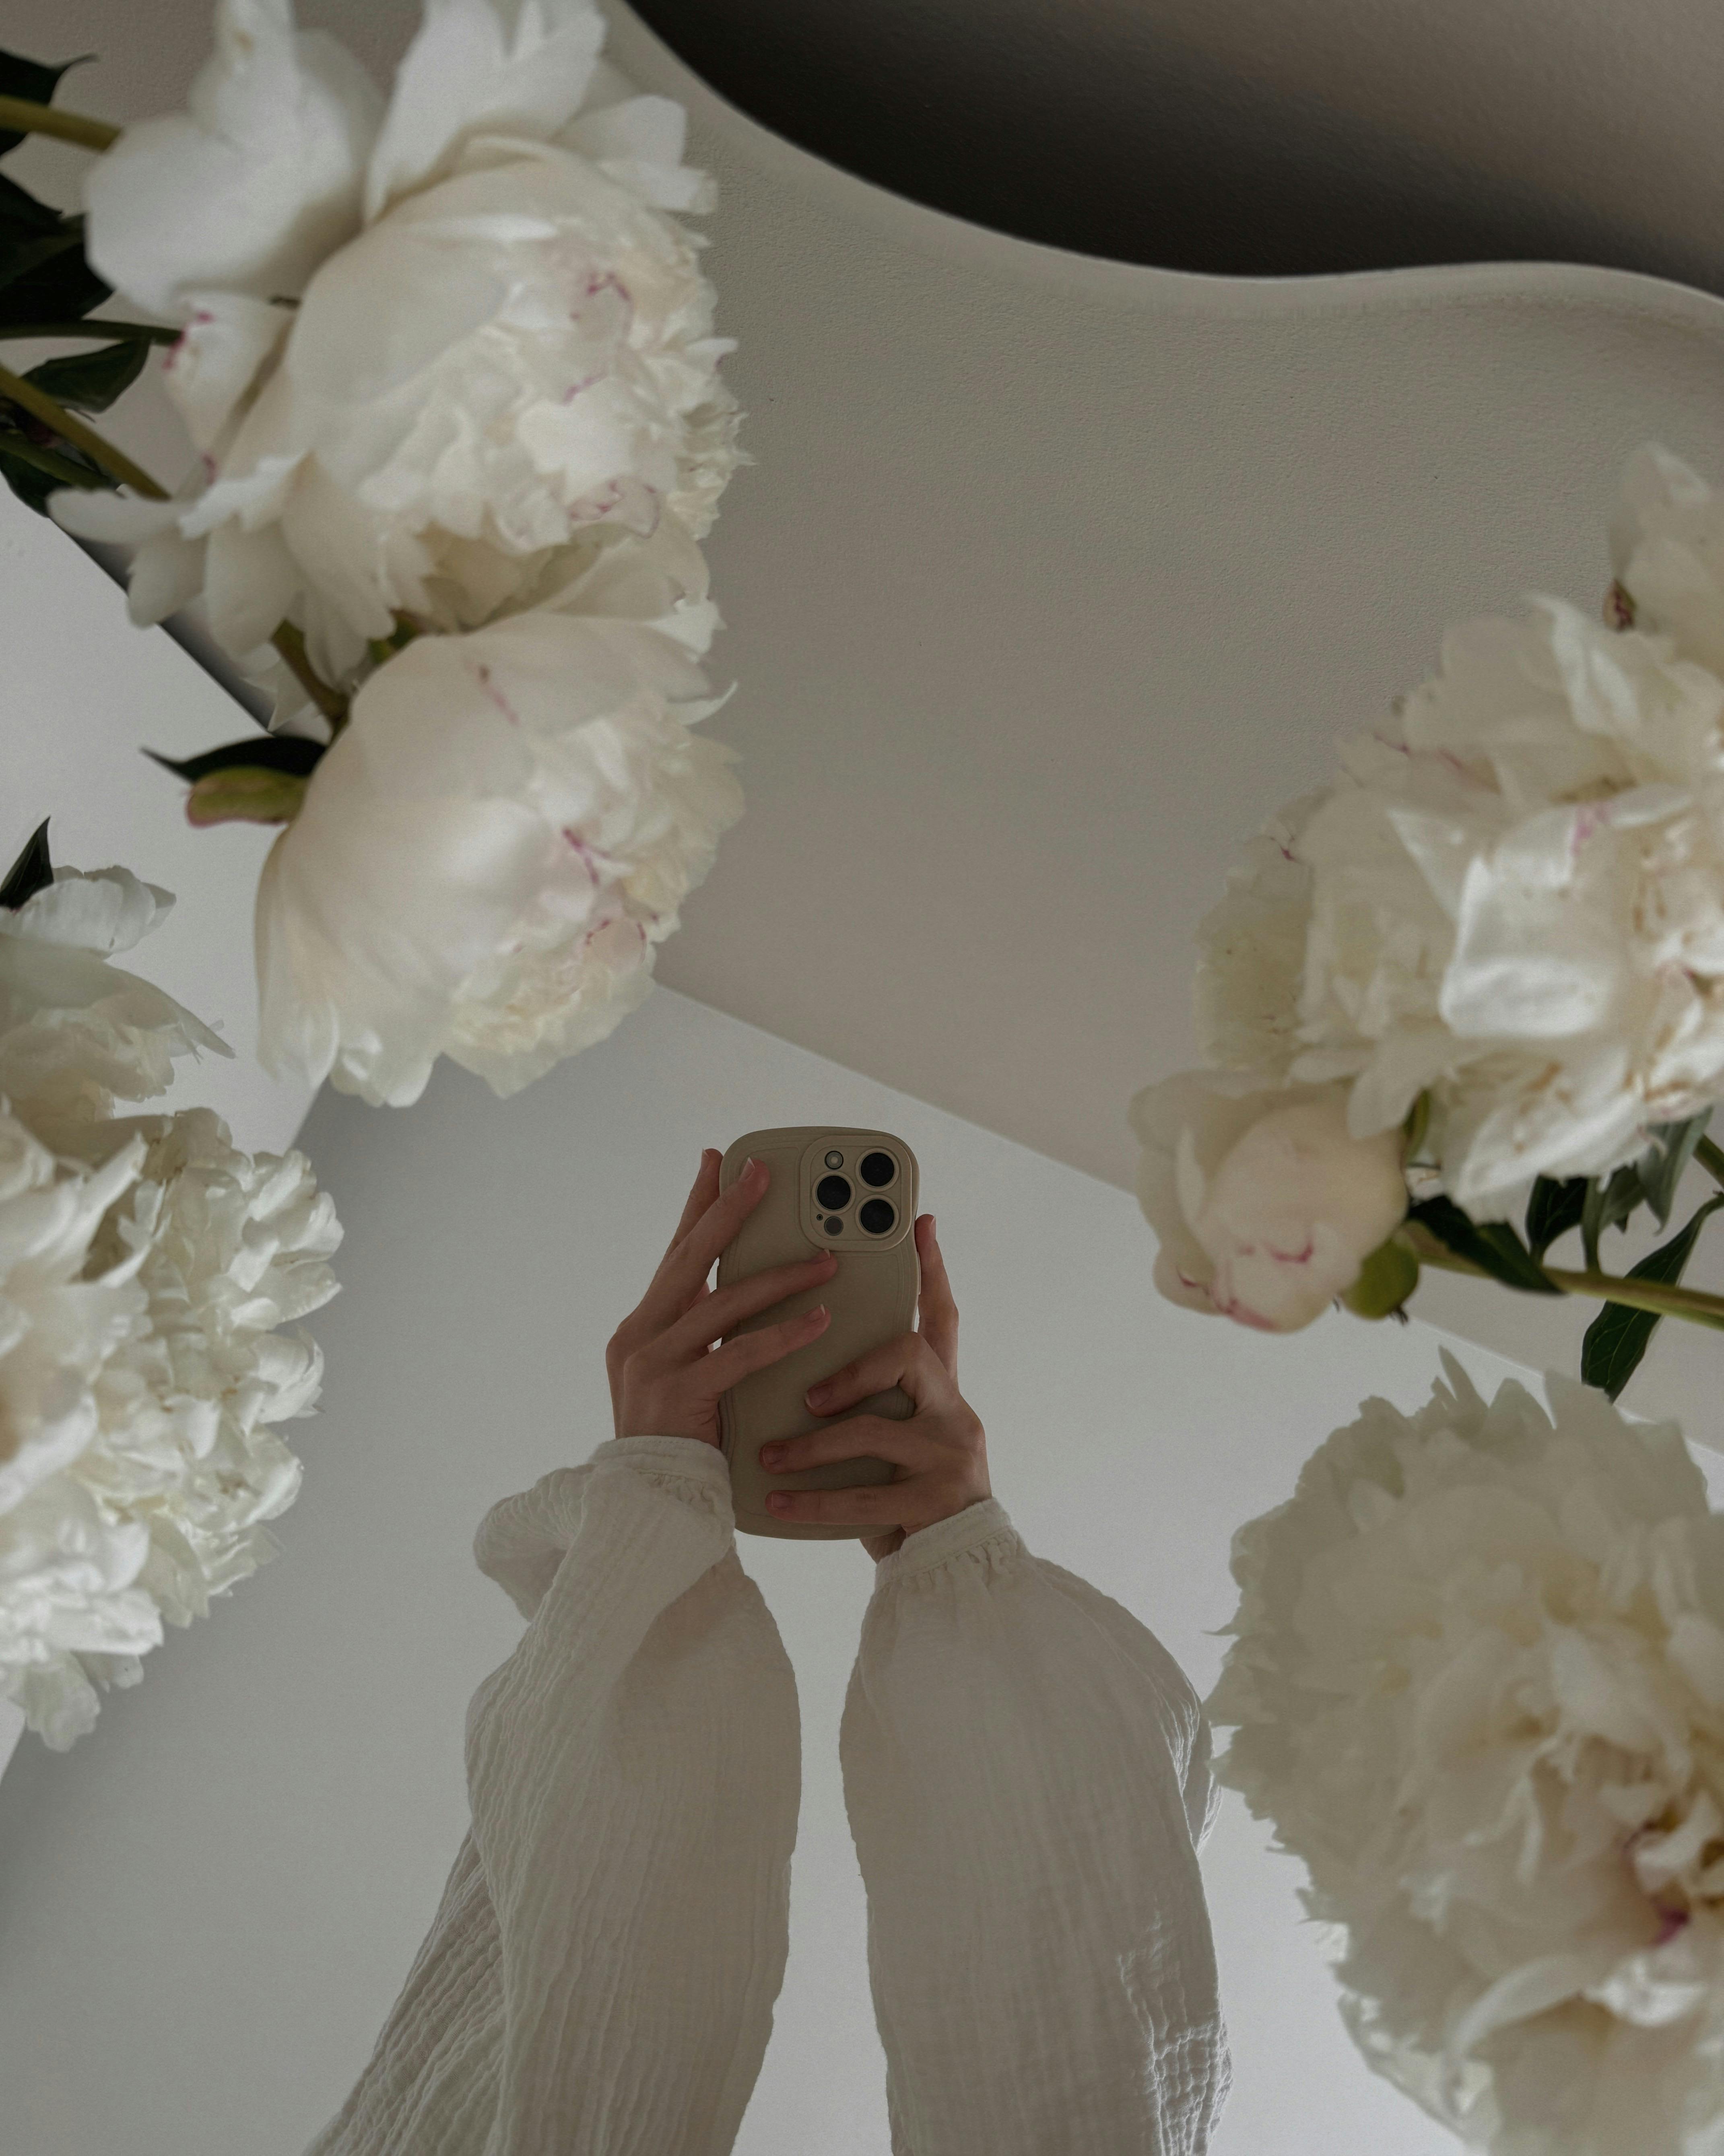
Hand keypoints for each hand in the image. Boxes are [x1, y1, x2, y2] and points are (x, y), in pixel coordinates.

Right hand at [607, 1150, 838, 1448]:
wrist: (646, 1506)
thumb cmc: (678, 1447)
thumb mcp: (686, 1379)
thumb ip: (706, 1339)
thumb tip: (744, 1295)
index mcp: (642, 1328)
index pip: (676, 1255)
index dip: (697, 1206)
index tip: (717, 1162)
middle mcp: (639, 1336)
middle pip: (691, 1257)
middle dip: (729, 1210)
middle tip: (763, 1172)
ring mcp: (653, 1363)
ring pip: (723, 1302)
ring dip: (779, 1277)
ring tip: (827, 1261)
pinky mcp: (677, 1393)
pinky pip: (738, 1353)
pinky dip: (780, 1334)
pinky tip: (817, 1321)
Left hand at [759, 1214, 989, 1559]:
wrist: (946, 1570)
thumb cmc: (904, 1492)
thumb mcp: (892, 1433)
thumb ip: (867, 1392)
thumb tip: (800, 1357)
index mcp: (941, 1391)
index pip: (939, 1317)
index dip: (929, 1269)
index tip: (919, 1223)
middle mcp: (955, 1414)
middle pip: (911, 1354)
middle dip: (854, 1368)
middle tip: (809, 1395)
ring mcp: (950, 1457)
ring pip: (875, 1430)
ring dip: (815, 1446)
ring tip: (771, 1456)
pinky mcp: (936, 1503)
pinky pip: (865, 1496)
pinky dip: (814, 1500)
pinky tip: (776, 1501)